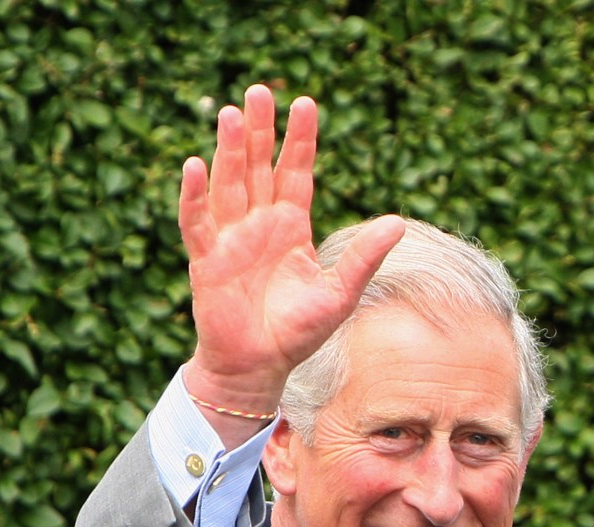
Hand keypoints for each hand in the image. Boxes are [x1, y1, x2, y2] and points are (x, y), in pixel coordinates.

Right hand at [178, 84, 403, 439]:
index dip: (299, 142)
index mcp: (291, 229)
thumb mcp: (338, 294)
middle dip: (260, 132)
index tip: (305, 104)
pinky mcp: (207, 260)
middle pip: (258, 169)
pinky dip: (195, 196)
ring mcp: (231, 240)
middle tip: (261, 92)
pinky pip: (198, 222)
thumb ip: (364, 259)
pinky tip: (196, 166)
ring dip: (230, 152)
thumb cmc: (297, 334)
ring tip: (233, 114)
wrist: (258, 367)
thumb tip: (399, 223)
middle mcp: (259, 226)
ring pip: (229, 186)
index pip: (295, 174)